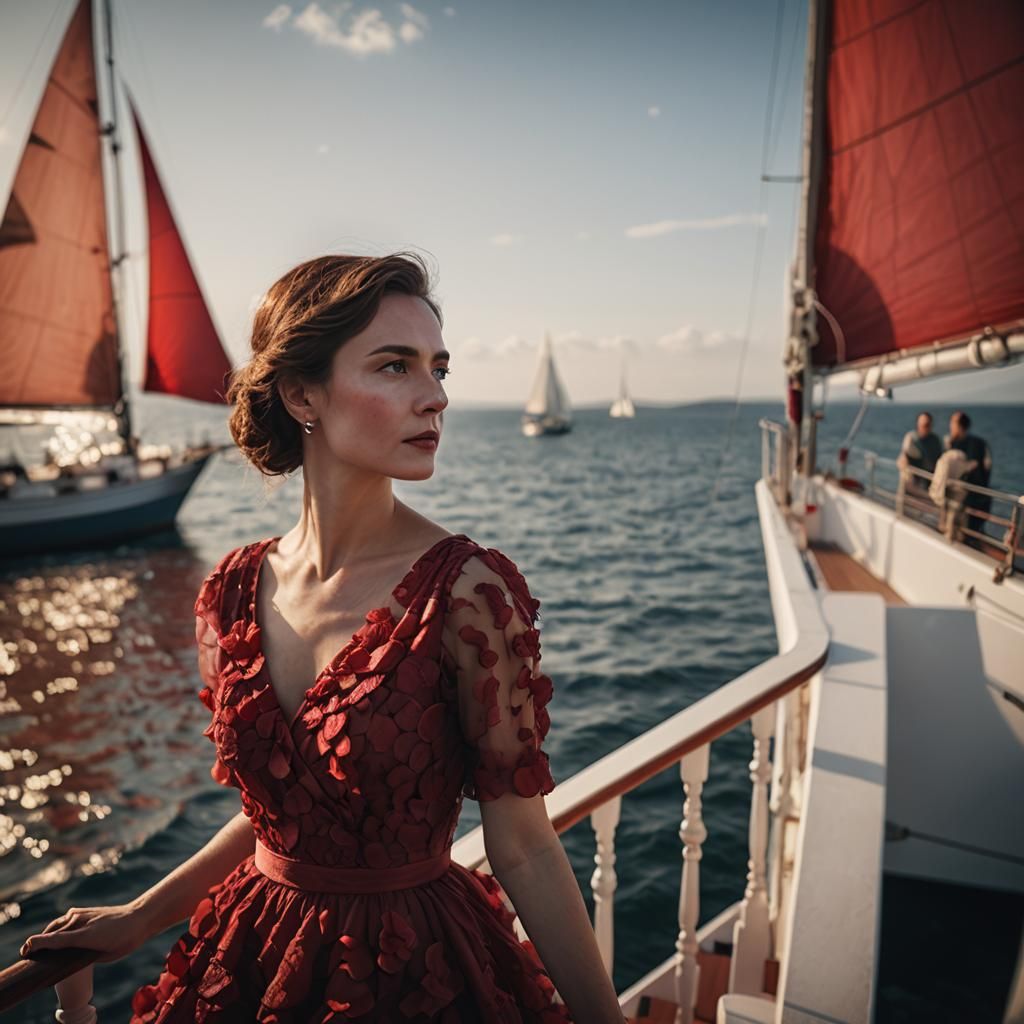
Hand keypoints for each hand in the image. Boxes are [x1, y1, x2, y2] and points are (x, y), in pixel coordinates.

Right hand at [20, 900, 150, 963]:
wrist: (139, 917)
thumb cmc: (124, 939)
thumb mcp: (105, 954)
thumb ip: (85, 956)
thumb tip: (70, 959)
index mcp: (83, 935)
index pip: (52, 940)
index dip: (36, 945)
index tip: (26, 951)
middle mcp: (80, 921)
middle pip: (51, 932)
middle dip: (38, 942)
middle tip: (30, 954)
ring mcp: (82, 914)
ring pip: (57, 924)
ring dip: (49, 934)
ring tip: (42, 946)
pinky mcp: (85, 911)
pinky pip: (66, 918)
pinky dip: (59, 926)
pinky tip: (58, 934)